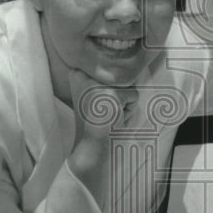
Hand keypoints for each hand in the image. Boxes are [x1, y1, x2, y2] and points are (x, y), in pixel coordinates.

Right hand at [67, 69, 137, 197]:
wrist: (92, 147)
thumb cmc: (97, 122)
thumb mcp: (96, 93)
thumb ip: (105, 78)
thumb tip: (130, 65)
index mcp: (78, 72)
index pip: (110, 71)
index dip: (110, 90)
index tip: (96, 105)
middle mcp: (84, 74)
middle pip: (119, 76)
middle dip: (119, 95)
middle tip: (104, 112)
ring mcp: (97, 83)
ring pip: (128, 84)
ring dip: (124, 102)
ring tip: (109, 115)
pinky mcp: (112, 93)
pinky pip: (135, 95)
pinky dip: (130, 110)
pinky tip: (114, 119)